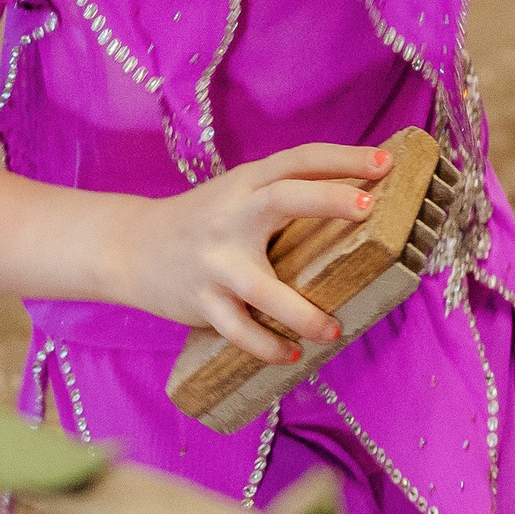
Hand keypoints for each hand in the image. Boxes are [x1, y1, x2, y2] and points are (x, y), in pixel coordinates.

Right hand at [106, 143, 393, 361]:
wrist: (130, 247)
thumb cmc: (204, 221)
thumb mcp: (239, 195)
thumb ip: (283, 195)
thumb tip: (359, 202)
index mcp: (247, 183)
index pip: (299, 159)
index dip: (343, 158)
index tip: (385, 162)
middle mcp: (232, 215)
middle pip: (282, 198)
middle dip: (327, 200)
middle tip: (367, 208)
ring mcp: (214, 261)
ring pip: (261, 287)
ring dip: (301, 312)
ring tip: (333, 330)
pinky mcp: (201, 301)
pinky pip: (238, 330)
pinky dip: (266, 346)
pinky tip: (291, 355)